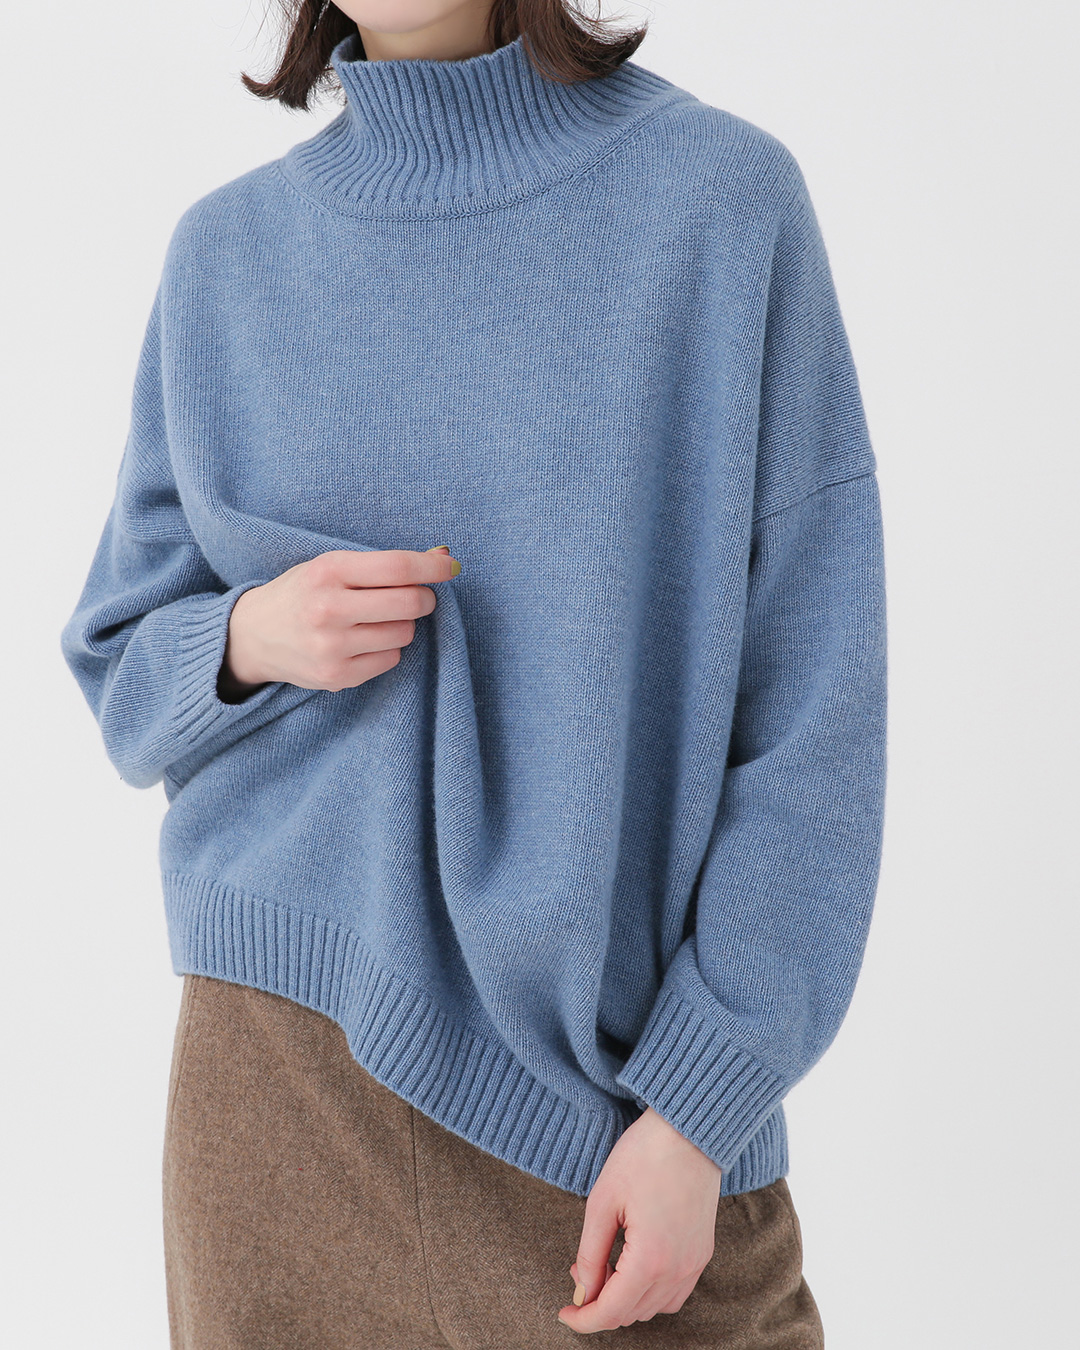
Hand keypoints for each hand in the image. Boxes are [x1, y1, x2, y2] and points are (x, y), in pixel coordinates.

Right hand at [217, 546, 460, 701]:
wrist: (254, 635)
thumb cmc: (303, 592)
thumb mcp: (332, 566)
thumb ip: (382, 565)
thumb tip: (443, 559)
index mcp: (327, 571)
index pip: (397, 568)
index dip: (432, 568)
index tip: (451, 566)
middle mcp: (327, 609)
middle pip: (409, 604)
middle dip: (423, 599)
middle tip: (415, 597)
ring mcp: (331, 647)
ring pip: (404, 634)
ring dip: (402, 625)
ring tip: (375, 620)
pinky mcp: (336, 677)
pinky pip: (391, 660)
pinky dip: (387, 650)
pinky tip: (363, 642)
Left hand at [557, 1106, 721, 1333]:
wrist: (689, 1130)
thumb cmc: (643, 1156)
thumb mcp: (603, 1201)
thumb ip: (590, 1253)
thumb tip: (582, 1289)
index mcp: (650, 1259)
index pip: (612, 1312)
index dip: (583, 1320)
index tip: (563, 1313)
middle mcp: (678, 1270)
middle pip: (632, 1313)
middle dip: (600, 1303)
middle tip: (579, 1273)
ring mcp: (695, 1262)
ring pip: (654, 1307)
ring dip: (625, 1299)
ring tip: (604, 1266)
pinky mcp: (702, 1251)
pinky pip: (675, 1293)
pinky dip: (651, 1293)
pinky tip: (633, 1269)